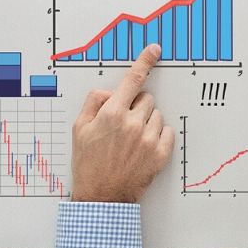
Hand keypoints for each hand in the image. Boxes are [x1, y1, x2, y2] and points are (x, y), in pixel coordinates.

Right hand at [70, 46, 174, 203]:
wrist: (100, 197)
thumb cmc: (88, 164)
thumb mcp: (80, 129)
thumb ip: (94, 103)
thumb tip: (110, 92)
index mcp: (112, 114)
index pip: (132, 80)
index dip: (145, 61)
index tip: (155, 50)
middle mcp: (132, 124)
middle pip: (146, 99)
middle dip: (137, 106)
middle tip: (124, 124)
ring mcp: (148, 139)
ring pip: (157, 115)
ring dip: (147, 122)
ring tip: (131, 140)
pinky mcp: (160, 154)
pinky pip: (167, 132)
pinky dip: (158, 136)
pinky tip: (142, 148)